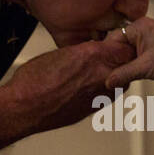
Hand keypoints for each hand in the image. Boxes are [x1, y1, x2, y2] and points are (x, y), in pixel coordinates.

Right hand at [0, 36, 134, 146]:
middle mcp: (100, 75)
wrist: (26, 107)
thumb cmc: (34, 82)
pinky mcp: (95, 109)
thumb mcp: (60, 53)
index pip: (124, 48)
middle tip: (110, 59)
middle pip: (127, 65)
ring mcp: (100, 95)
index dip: (121, 46)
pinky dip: (102, 91)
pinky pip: (108, 96)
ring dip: (114, 77)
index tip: (116, 45)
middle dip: (121, 61)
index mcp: (92, 55)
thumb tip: (91, 52)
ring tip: (95, 75)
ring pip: (121, 83)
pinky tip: (86, 88)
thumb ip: (82, 52)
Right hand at [105, 18, 153, 89]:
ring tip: (114, 79)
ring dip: (122, 65)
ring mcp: (148, 39)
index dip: (104, 55)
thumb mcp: (147, 68)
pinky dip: (131, 66)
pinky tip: (126, 77)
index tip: (97, 69)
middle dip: (113, 61)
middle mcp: (141, 29)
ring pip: (126, 53)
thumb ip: (124, 74)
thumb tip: (106, 82)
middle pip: (118, 46)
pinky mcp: (153, 48)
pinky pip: (135, 57)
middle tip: (104, 76)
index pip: (112, 39)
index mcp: (138, 26)